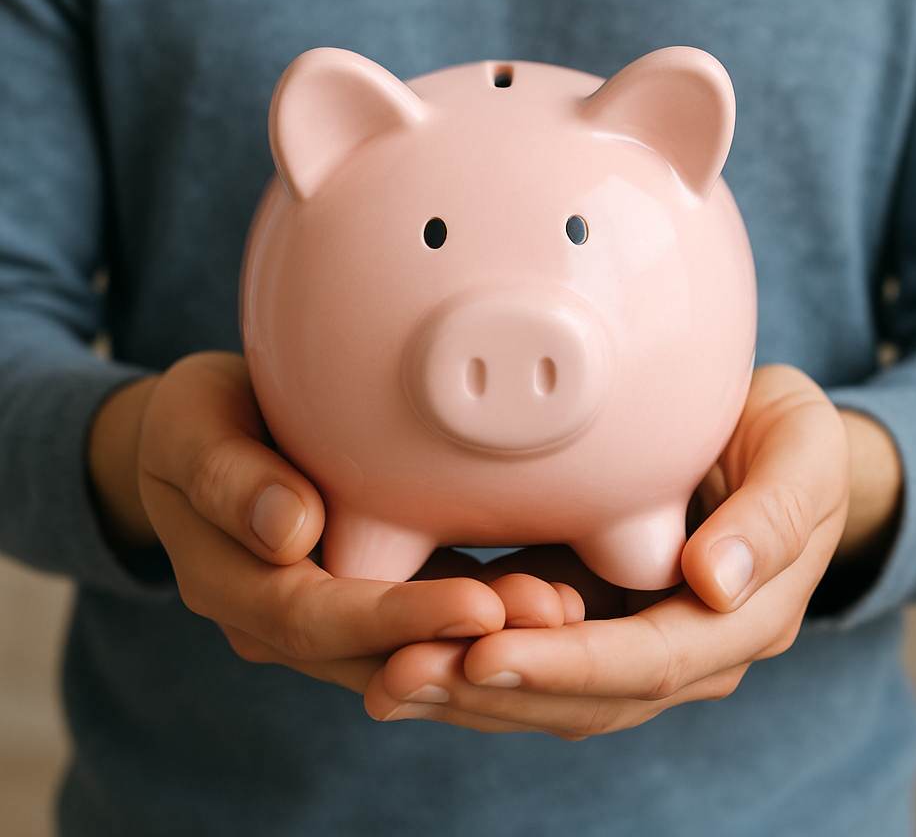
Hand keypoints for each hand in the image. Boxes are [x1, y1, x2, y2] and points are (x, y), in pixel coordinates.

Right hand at [89, 352, 562, 692]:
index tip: (478, 604)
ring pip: (411, 647)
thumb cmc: (199, 420)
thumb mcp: (192, 427)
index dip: (397, 619)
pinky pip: (426, 617)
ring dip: (488, 639)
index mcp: (230, 584)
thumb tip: (291, 532)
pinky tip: (547, 594)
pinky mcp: (371, 594)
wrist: (209, 435)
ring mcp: (328, 616)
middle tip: (553, 614)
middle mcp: (279, 620)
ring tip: (567, 610)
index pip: (315, 619)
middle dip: (464, 639)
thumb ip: (230, 477)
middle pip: (377, 651)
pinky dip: (483, 613)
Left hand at [363, 364, 856, 735]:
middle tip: (401, 679)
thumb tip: (715, 582)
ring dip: (470, 687)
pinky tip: (416, 640)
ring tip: (389, 676)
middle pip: (585, 695)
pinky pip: (538, 643)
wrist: (776, 441)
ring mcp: (637, 632)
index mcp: (739, 618)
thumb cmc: (793, 439)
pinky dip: (479, 650)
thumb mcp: (803, 454)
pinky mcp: (599, 606)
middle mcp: (686, 646)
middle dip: (493, 692)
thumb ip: (772, 518)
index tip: (485, 656)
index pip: (646, 661)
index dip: (565, 665)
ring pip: (551, 686)